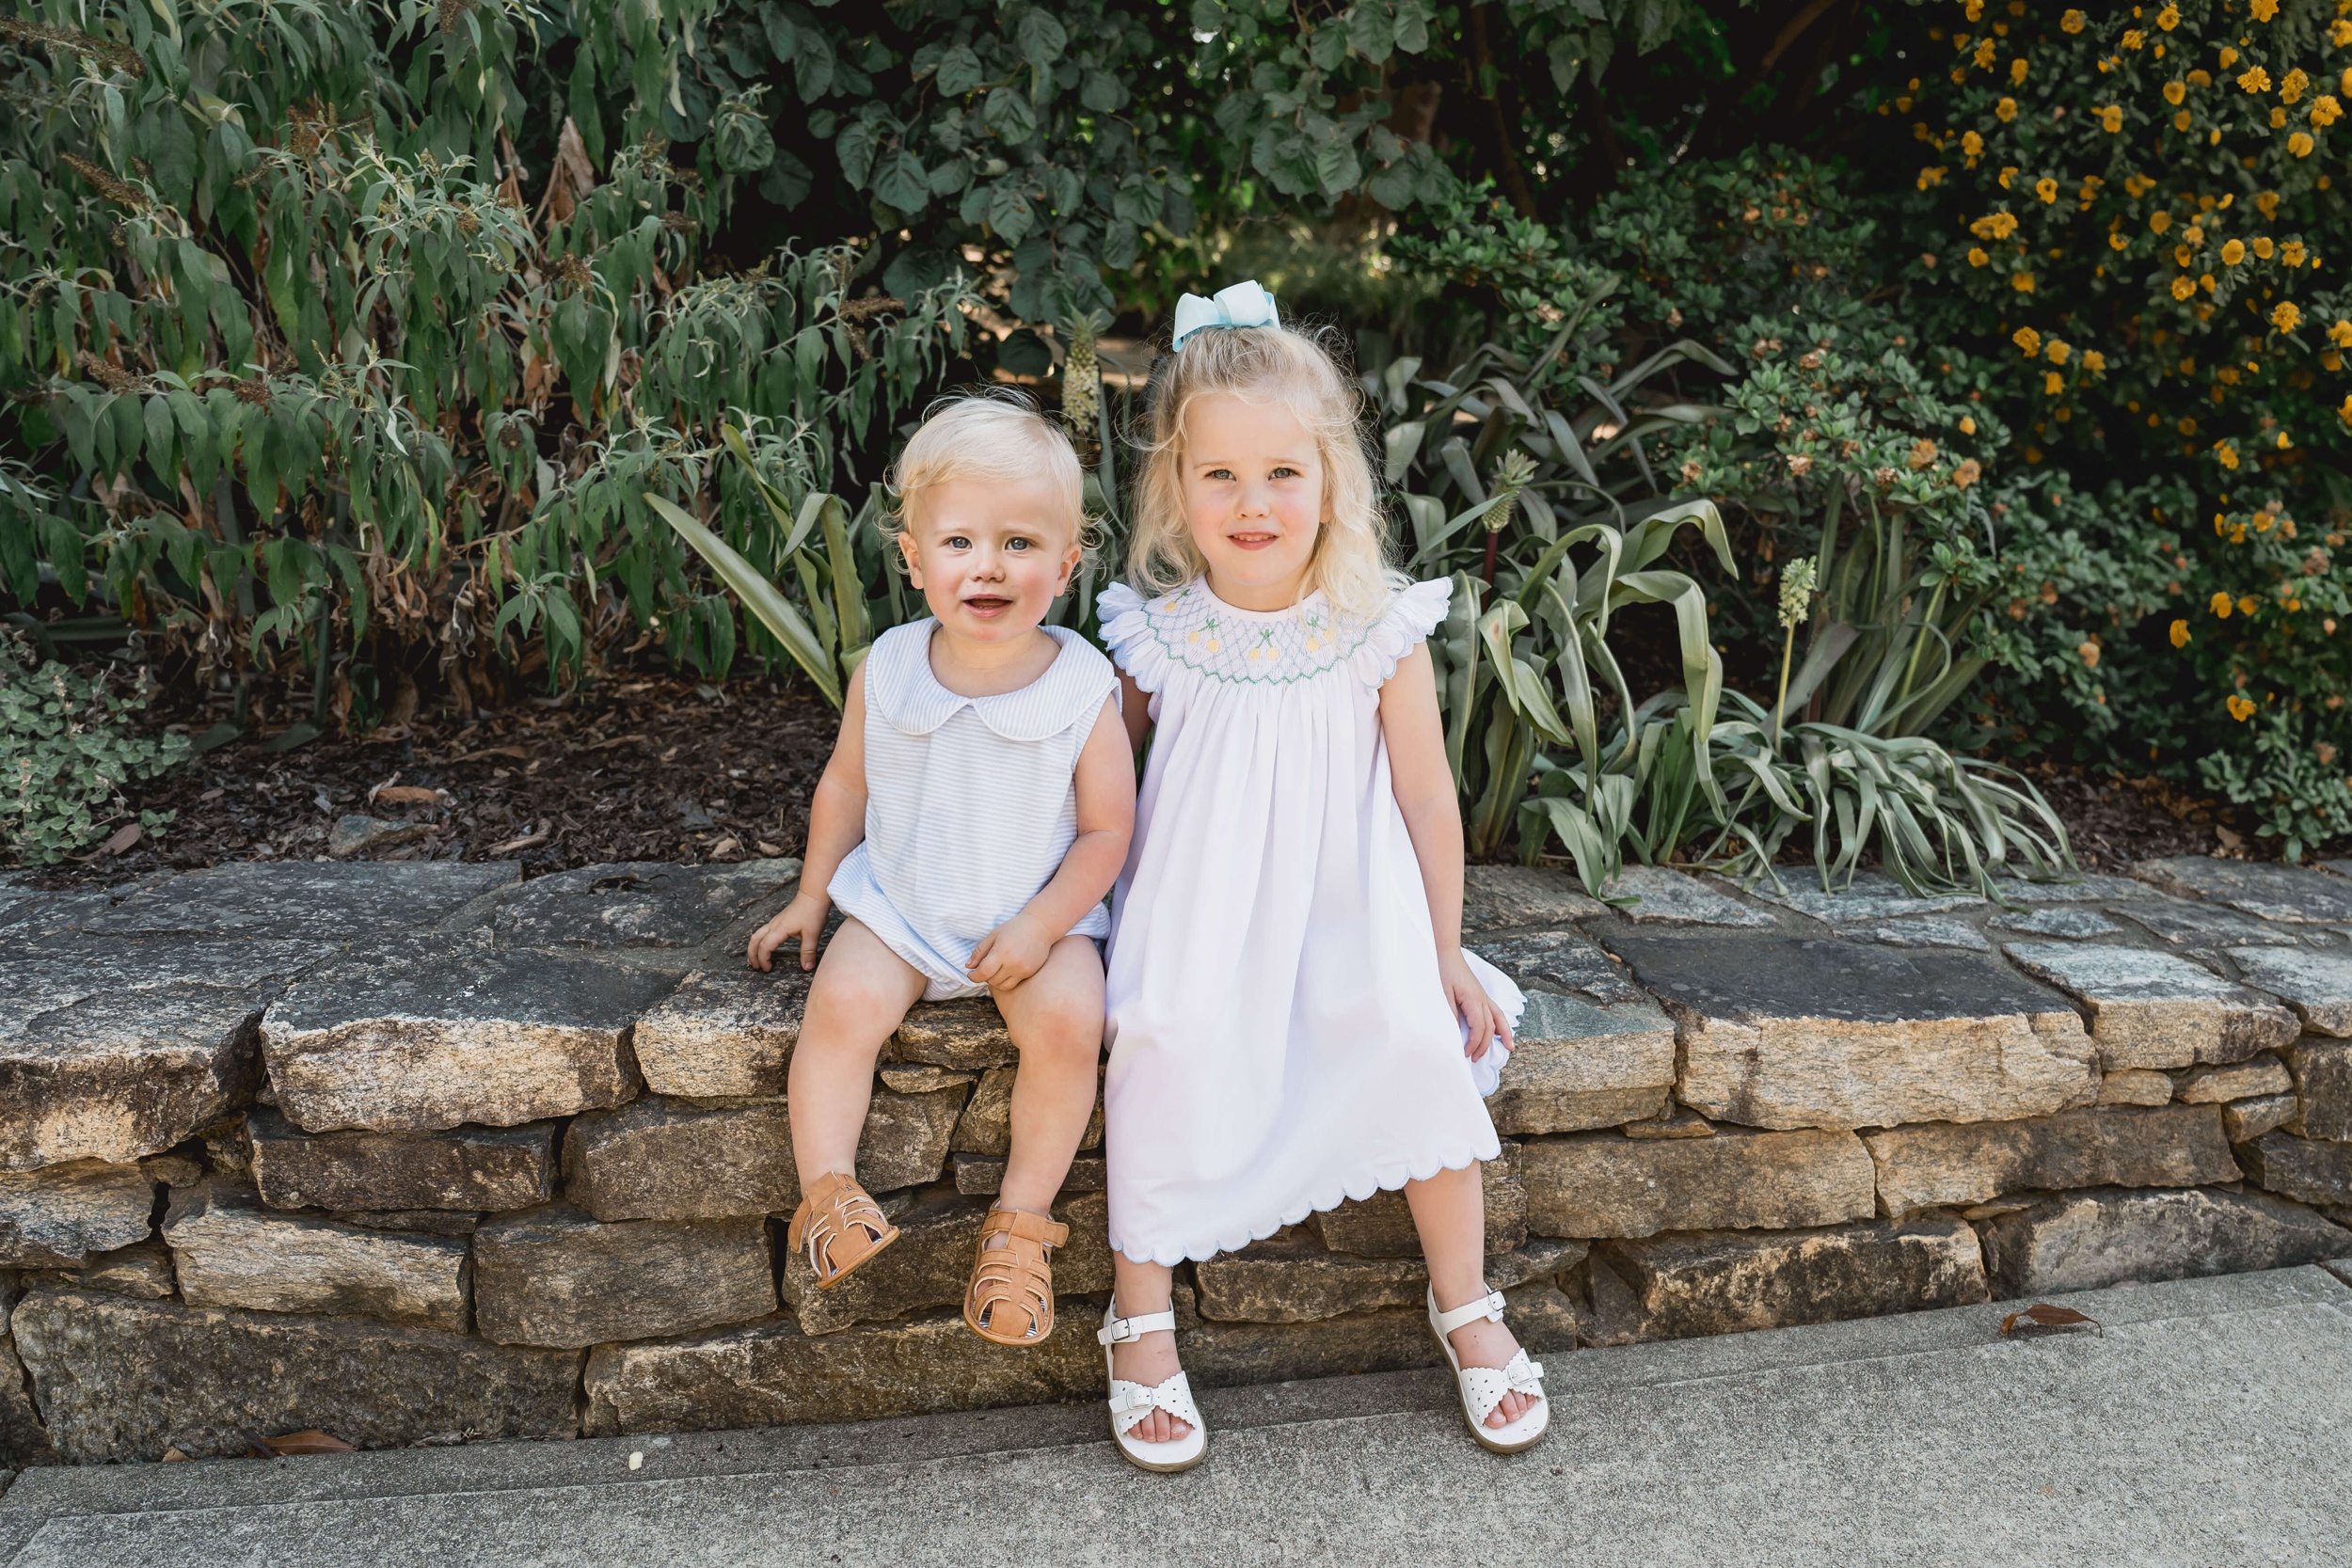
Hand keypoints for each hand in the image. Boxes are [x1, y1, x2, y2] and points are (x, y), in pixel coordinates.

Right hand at [748, 891, 828, 971]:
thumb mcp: (812, 934)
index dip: (763, 959)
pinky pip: (764, 931)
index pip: (765, 947)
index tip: (767, 969)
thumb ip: (808, 951)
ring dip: (754, 947)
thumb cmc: (813, 911)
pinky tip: (767, 946)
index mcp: (780, 929)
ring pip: (758, 934)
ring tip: (756, 959)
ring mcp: (776, 921)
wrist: (814, 894)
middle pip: (755, 940)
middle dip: (752, 954)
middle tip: (755, 966)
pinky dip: (761, 940)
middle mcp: (774, 925)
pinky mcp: (780, 920)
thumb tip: (807, 967)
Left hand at [968, 913, 1054, 990]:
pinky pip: (1013, 984)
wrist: (1041, 926)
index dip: (974, 976)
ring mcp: (1023, 970)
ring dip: (994, 981)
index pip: (983, 973)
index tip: (971, 973)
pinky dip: (1006, 980)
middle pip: (991, 981)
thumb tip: (968, 966)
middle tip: (985, 967)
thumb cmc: (1015, 928)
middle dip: (984, 976)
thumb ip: (980, 951)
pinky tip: (1006, 970)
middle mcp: (1013, 963)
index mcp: (1002, 952)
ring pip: (1002, 986)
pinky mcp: (1029, 973)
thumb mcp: (994, 935)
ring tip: (995, 969)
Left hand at [1439, 946, 1511, 1061]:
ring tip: (1509, 1048)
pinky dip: (1502, 1022)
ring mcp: (1484, 996)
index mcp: (1473, 1000)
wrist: (1447, 954)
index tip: (1465, 1054)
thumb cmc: (1444, 972)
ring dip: (1504, 1034)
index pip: (1479, 1028)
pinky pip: (1496, 1011)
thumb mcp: (1442, 994)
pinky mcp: (1481, 995)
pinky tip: (1503, 1030)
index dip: (1473, 1044)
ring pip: (1498, 1019)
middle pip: (1489, 1027)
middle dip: (1484, 1045)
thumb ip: (1450, 1013)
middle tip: (1474, 1059)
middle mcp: (1482, 999)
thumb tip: (1456, 1033)